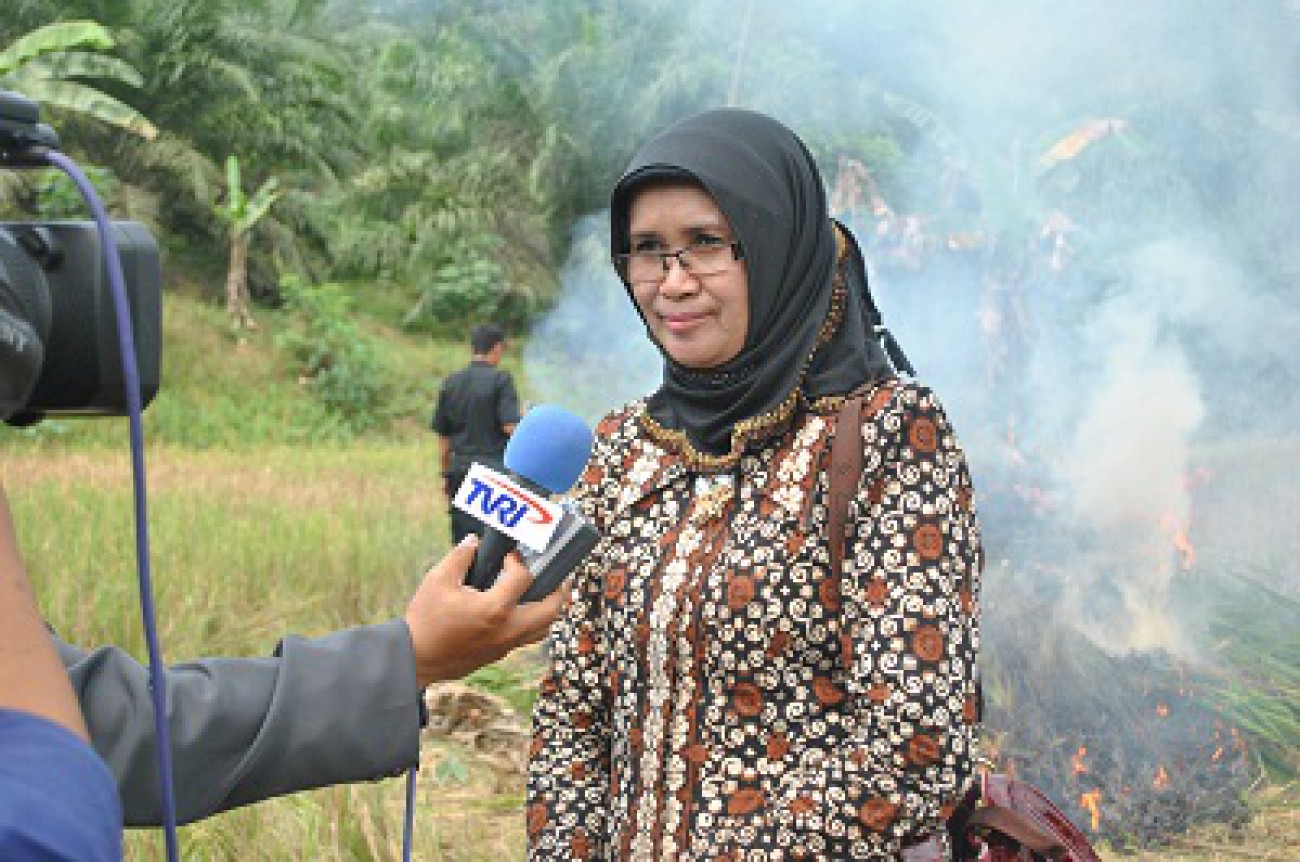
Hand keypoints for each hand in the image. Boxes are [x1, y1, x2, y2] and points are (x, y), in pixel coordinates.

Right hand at [404, 535, 563, 686]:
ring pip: (544, 628)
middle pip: (551, 609)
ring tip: (546, 592)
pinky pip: (528, 638)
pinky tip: (523, 609)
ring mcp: (506, 645)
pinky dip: (534, 621)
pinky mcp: (499, 654)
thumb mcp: (438, 581)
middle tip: (557, 575)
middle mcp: (508, 629)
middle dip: (558, 588)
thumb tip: (474, 541)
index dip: (518, 561)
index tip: (508, 555)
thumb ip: (460, 557)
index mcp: (495, 609)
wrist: (416, 659)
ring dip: (549, 608)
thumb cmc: (425, 620)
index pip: (523, 577)